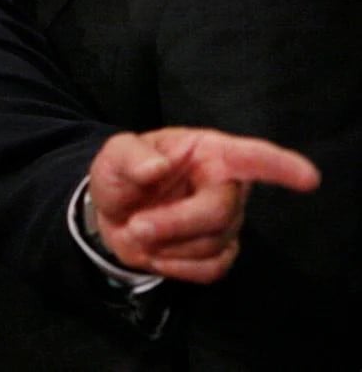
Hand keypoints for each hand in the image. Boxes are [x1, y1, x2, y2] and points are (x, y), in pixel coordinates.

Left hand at [88, 127, 319, 283]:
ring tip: (140, 230)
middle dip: (175, 223)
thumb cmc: (122, 174)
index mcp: (207, 151)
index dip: (279, 166)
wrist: (112, 213)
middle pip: (219, 212)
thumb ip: (131, 156)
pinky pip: (211, 269)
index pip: (249, 157)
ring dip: (168, 244)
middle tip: (136, 226)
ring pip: (212, 243)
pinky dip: (177, 265)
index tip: (308, 177)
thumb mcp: (115, 155)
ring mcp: (228, 220)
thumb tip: (156, 166)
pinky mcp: (221, 251)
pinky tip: (158, 251)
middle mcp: (226, 184)